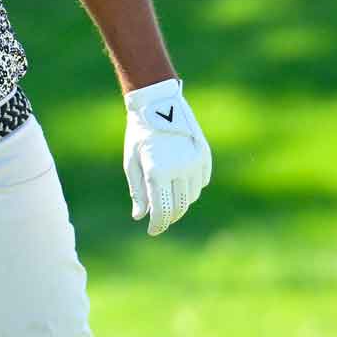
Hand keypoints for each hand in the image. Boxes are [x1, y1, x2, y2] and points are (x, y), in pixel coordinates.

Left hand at [122, 78, 211, 235]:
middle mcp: (179, 169)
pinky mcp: (205, 157)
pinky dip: (191, 188)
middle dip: (169, 217)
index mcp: (157, 172)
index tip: (152, 231)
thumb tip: (140, 216)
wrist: (158, 105)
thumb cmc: (139, 134)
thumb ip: (137, 191)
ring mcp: (195, 163)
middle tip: (160, 219)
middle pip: (179, 207)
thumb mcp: (132, 162)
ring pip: (191, 197)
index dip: (157, 225)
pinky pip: (201, 183)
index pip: (161, 210)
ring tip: (168, 198)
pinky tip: (180, 183)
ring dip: (180, 202)